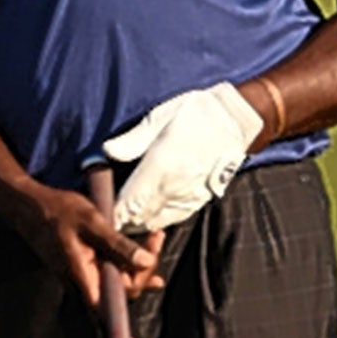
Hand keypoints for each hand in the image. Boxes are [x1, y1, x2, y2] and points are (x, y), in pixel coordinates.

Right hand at [14, 184, 165, 317]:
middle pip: (120, 294)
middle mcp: (81, 283)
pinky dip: (125, 266)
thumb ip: (118, 245)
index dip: (134, 300)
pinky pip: (107, 275)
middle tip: (155, 239)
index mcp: (82, 276)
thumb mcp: (92, 223)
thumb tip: (145, 263)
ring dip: (138, 269)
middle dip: (143, 271)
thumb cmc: (57, 212)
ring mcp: (80, 277)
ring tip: (154, 243)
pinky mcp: (81, 268)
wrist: (29, 206)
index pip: (113, 304)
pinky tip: (139, 256)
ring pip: (115, 285)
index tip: (146, 286)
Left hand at [100, 82, 263, 232]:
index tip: (101, 215)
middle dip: (123, 221)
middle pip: (140, 216)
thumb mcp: (160, 117)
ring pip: (156, 221)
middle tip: (107, 221)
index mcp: (160, 165)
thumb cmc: (194, 114)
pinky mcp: (200, 199)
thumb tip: (108, 150)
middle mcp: (173, 186)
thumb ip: (133, 140)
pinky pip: (174, 218)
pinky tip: (148, 217)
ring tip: (124, 222)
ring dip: (139, 223)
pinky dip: (158, 220)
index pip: (130, 199)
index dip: (114, 211)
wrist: (235, 121)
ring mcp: (188, 195)